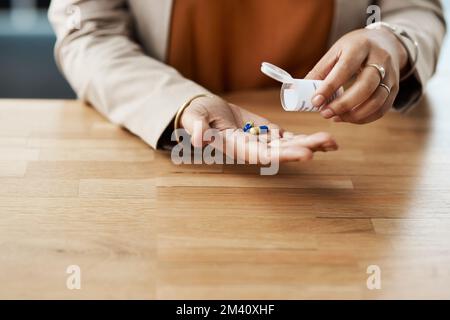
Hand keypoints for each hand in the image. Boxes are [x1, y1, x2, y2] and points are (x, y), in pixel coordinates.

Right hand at [180, 96, 337, 163]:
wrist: (205, 112)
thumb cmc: (197, 116)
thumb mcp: (195, 120)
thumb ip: (197, 129)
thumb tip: (197, 140)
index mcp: (237, 148)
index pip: (263, 154)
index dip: (285, 155)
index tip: (306, 154)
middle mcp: (253, 149)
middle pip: (282, 151)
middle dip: (305, 148)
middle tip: (328, 143)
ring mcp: (263, 141)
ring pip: (289, 145)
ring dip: (310, 143)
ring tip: (333, 142)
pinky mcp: (268, 132)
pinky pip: (289, 137)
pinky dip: (306, 138)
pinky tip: (324, 139)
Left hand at [306, 28, 407, 123]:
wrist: (385, 42)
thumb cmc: (354, 48)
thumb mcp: (336, 52)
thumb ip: (320, 72)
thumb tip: (301, 92)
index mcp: (360, 46)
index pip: (345, 69)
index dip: (329, 87)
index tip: (315, 101)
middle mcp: (380, 59)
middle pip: (366, 86)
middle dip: (343, 104)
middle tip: (325, 113)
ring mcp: (391, 74)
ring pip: (377, 100)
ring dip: (354, 115)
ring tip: (335, 117)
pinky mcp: (395, 88)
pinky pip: (382, 108)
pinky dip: (364, 118)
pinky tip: (347, 118)